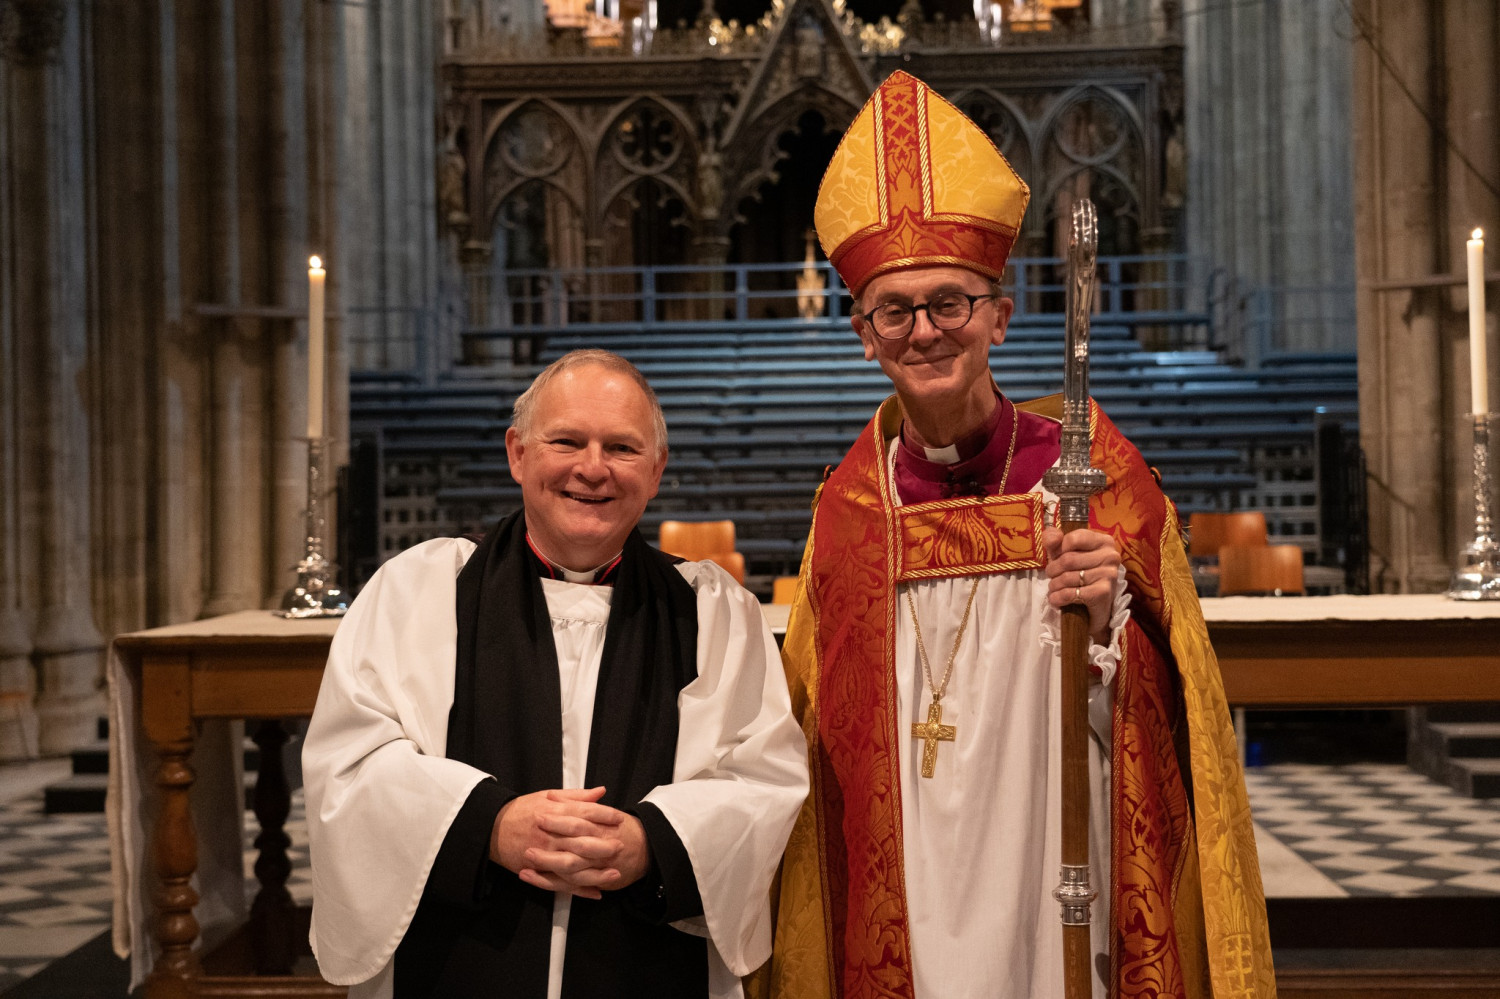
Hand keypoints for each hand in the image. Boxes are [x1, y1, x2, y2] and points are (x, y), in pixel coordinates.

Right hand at [491, 787, 649, 897]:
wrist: (493, 828)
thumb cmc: (522, 810)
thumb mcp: (548, 796)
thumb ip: (576, 796)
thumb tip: (600, 792)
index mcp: (554, 813)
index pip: (584, 813)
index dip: (604, 816)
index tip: (619, 819)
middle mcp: (550, 834)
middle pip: (581, 841)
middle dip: (603, 845)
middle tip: (620, 845)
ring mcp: (544, 854)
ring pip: (573, 866)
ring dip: (595, 872)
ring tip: (614, 873)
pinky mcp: (538, 871)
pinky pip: (560, 883)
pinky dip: (578, 889)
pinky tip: (595, 892)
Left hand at [1040, 526, 1121, 645]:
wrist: (1092, 609)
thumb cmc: (1078, 575)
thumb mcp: (1064, 554)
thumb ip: (1055, 540)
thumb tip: (1052, 536)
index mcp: (1104, 541)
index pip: (1073, 539)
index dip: (1058, 550)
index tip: (1057, 559)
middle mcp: (1111, 555)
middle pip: (1068, 559)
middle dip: (1053, 570)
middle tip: (1052, 577)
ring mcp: (1109, 574)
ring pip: (1068, 577)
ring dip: (1054, 585)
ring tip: (1054, 588)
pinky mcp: (1104, 592)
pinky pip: (1072, 593)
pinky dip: (1058, 598)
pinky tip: (1056, 599)